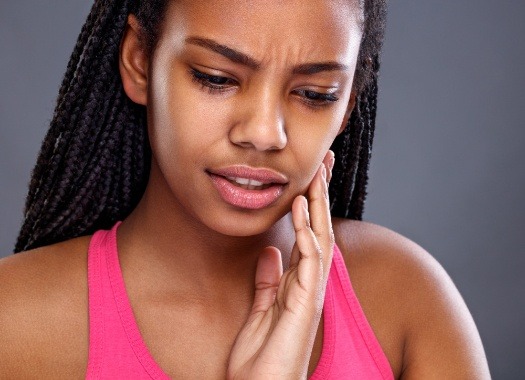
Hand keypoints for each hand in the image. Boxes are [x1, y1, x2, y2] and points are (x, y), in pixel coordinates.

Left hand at [227, 151, 335, 379]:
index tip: (309, 177)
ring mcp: (310, 292)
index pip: (309, 235)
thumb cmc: (262, 358)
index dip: (311, 205)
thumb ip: (267, 281)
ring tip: (317, 172)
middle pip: (320, 229)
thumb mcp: (260, 310)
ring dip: (320, 204)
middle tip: (324, 161)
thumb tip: (269, 252)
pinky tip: (302, 207)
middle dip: (322, 195)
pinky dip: (308, 230)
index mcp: (298, 283)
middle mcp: (309, 284)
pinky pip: (310, 259)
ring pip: (321, 238)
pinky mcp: (306, 301)